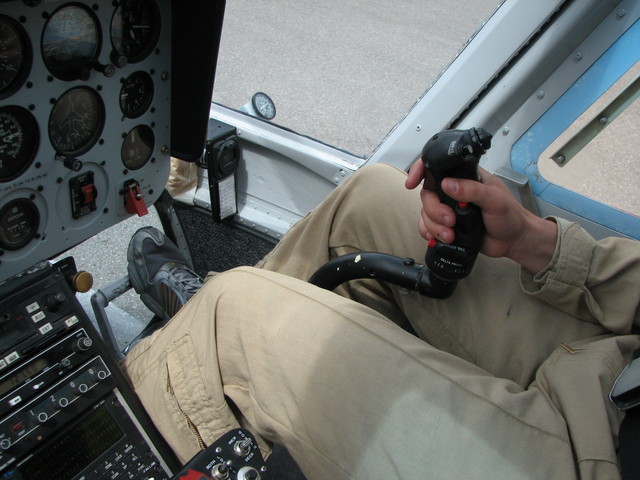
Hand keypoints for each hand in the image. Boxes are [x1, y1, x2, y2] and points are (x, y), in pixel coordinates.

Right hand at [405, 159, 557, 273]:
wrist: (514, 241)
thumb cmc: (510, 216)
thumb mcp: (495, 200)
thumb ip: (472, 190)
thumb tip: (448, 184)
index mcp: (466, 177)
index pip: (438, 167)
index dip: (421, 170)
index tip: (413, 182)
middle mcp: (455, 191)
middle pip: (428, 194)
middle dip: (434, 210)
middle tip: (449, 221)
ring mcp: (449, 208)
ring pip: (426, 212)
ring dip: (434, 226)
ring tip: (450, 235)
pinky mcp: (448, 225)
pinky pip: (428, 227)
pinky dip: (429, 233)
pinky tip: (438, 238)